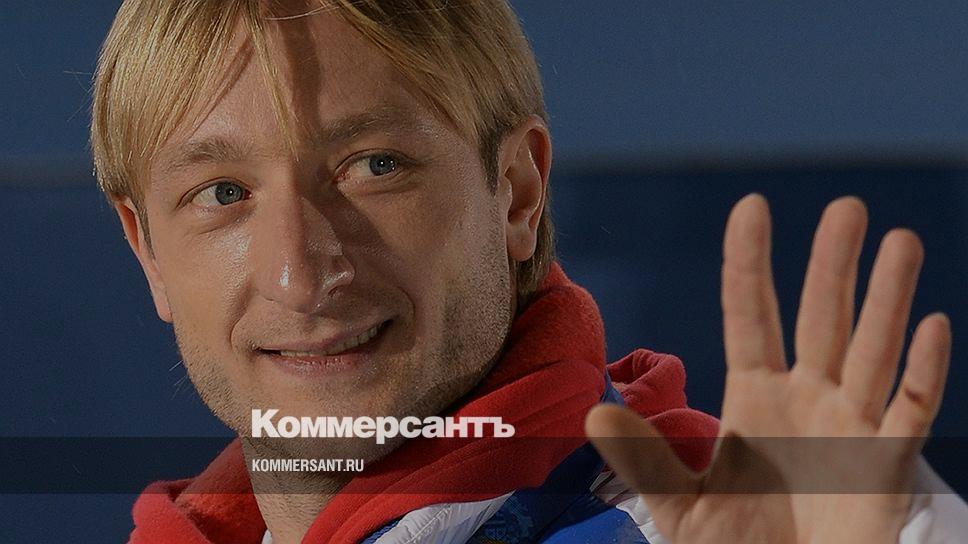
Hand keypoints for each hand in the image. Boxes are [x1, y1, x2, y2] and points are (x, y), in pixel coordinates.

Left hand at [585, 194, 950, 542]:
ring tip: (902, 240)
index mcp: (754, 395)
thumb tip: (593, 414)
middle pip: (821, 317)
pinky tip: (934, 324)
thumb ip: (644, 459)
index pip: (750, 314)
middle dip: (832, 264)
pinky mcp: (887, 465)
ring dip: (888, 298)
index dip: (750, 262)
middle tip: (846, 207)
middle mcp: (806, 398)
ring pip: (872, 349)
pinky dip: (924, 370)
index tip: (752, 206)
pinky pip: (910, 410)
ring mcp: (850, 425)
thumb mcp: (678, 505)